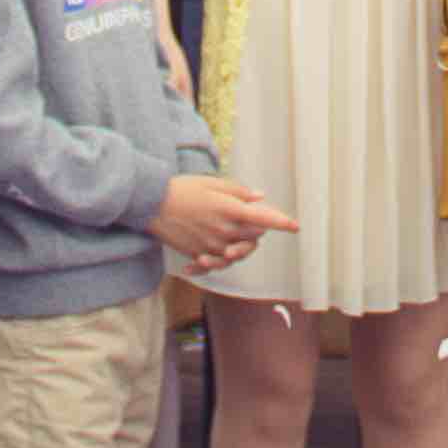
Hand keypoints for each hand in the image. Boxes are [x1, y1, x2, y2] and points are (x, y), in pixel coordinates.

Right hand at [155, 172, 292, 271]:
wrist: (152, 204)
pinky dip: (218, 261)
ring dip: (242, 246)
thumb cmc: (183, 189)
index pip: (265, 219)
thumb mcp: (213, 184)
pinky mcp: (198, 254)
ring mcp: (212, 246)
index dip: (282, 222)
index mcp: (230, 210)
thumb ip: (239, 193)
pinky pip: (216, 264)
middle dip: (258, 231)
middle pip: (254, 238)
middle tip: (251, 219)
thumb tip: (260, 198)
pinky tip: (211, 256)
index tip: (295, 226)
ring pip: (238, 254)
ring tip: (234, 238)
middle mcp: (224, 231)